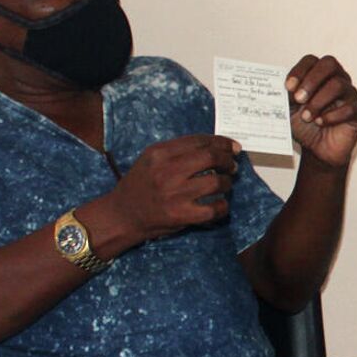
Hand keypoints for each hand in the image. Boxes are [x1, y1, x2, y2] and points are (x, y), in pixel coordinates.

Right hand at [98, 134, 241, 244]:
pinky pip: (214, 209)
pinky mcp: (181, 215)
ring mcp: (175, 194)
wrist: (122, 215)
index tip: (233, 147)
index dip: (221, 142)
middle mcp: (167, 171)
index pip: (199, 141)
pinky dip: (223, 206)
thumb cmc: (140, 184)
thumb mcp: (151, 159)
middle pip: (211, 158)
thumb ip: (177, 151)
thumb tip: (214, 146)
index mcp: (160, 153)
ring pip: (216, 182)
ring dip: (227, 182)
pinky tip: (220, 204)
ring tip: (225, 184)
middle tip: (232, 165)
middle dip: (227, 160)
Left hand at [286, 54, 356, 167]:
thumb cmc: (305, 126)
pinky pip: (349, 108)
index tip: (288, 87)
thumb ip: (286, 96)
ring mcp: (349, 94)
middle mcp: (337, 79)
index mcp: (319, 75)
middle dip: (311, 80)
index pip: (311, 60)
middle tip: (299, 99)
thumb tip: (283, 88)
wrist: (317, 150)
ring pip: (338, 85)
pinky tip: (320, 123)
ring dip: (318, 101)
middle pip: (329, 64)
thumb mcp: (289, 109)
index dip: (299, 71)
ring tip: (307, 117)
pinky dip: (332, 116)